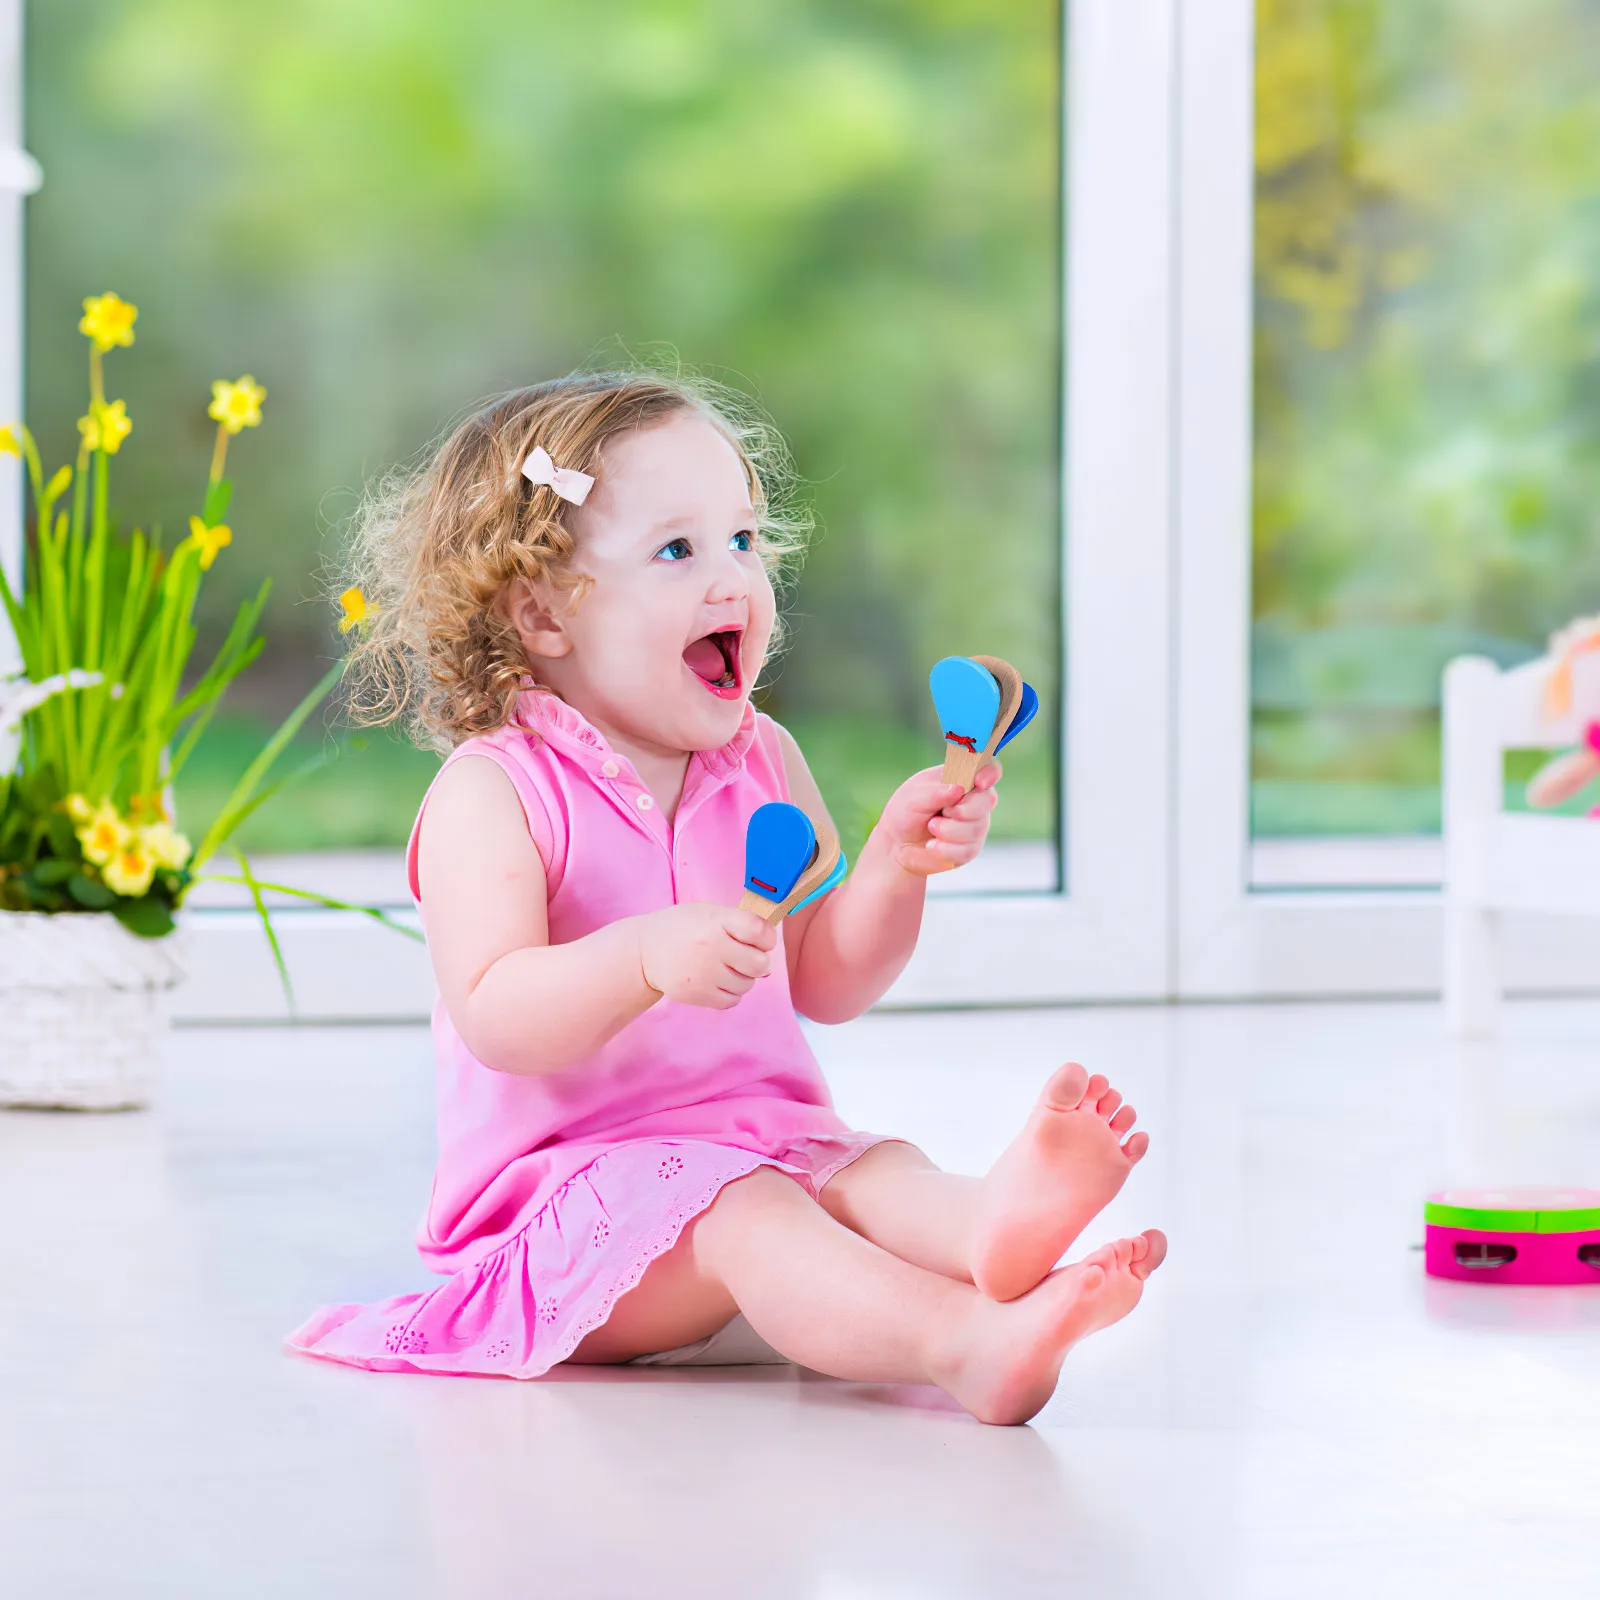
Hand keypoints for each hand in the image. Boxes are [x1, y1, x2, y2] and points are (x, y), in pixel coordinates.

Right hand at [636, 902, 778, 1008]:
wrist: (644, 951)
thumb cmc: (683, 928)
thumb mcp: (708, 913)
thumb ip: (739, 923)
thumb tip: (770, 946)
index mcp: (716, 921)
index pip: (759, 931)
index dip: (767, 937)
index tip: (761, 939)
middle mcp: (711, 947)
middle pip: (759, 963)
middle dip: (758, 961)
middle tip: (743, 957)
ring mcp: (704, 973)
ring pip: (747, 984)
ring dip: (742, 978)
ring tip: (724, 967)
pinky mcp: (697, 995)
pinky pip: (732, 1001)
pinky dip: (730, 993)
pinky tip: (717, 981)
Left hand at [878, 760, 1001, 876]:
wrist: (898, 844)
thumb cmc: (906, 813)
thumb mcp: (913, 798)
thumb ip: (935, 792)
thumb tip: (959, 788)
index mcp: (960, 778)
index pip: (987, 769)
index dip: (989, 774)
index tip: (979, 783)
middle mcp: (973, 799)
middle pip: (987, 799)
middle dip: (961, 810)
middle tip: (941, 812)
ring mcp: (975, 824)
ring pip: (976, 828)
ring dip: (947, 831)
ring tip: (930, 827)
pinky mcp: (970, 847)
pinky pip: (967, 850)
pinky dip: (945, 849)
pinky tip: (932, 845)